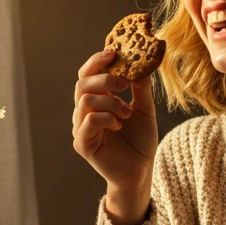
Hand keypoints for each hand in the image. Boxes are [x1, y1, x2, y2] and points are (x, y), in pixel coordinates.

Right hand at [72, 48, 157, 211]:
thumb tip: (144, 60)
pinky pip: (88, 121)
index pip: (88, 73)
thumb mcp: (145, 109)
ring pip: (85, 100)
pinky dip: (105, 118)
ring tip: (126, 113)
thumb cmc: (140, 142)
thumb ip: (141, 87)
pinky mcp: (82, 143)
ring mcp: (81, 127)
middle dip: (104, 78)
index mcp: (97, 100)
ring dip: (110, 102)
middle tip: (124, 84)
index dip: (97, 61)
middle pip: (82, 83)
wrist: (141, 172)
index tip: (114, 52)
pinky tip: (119, 125)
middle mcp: (84, 111)